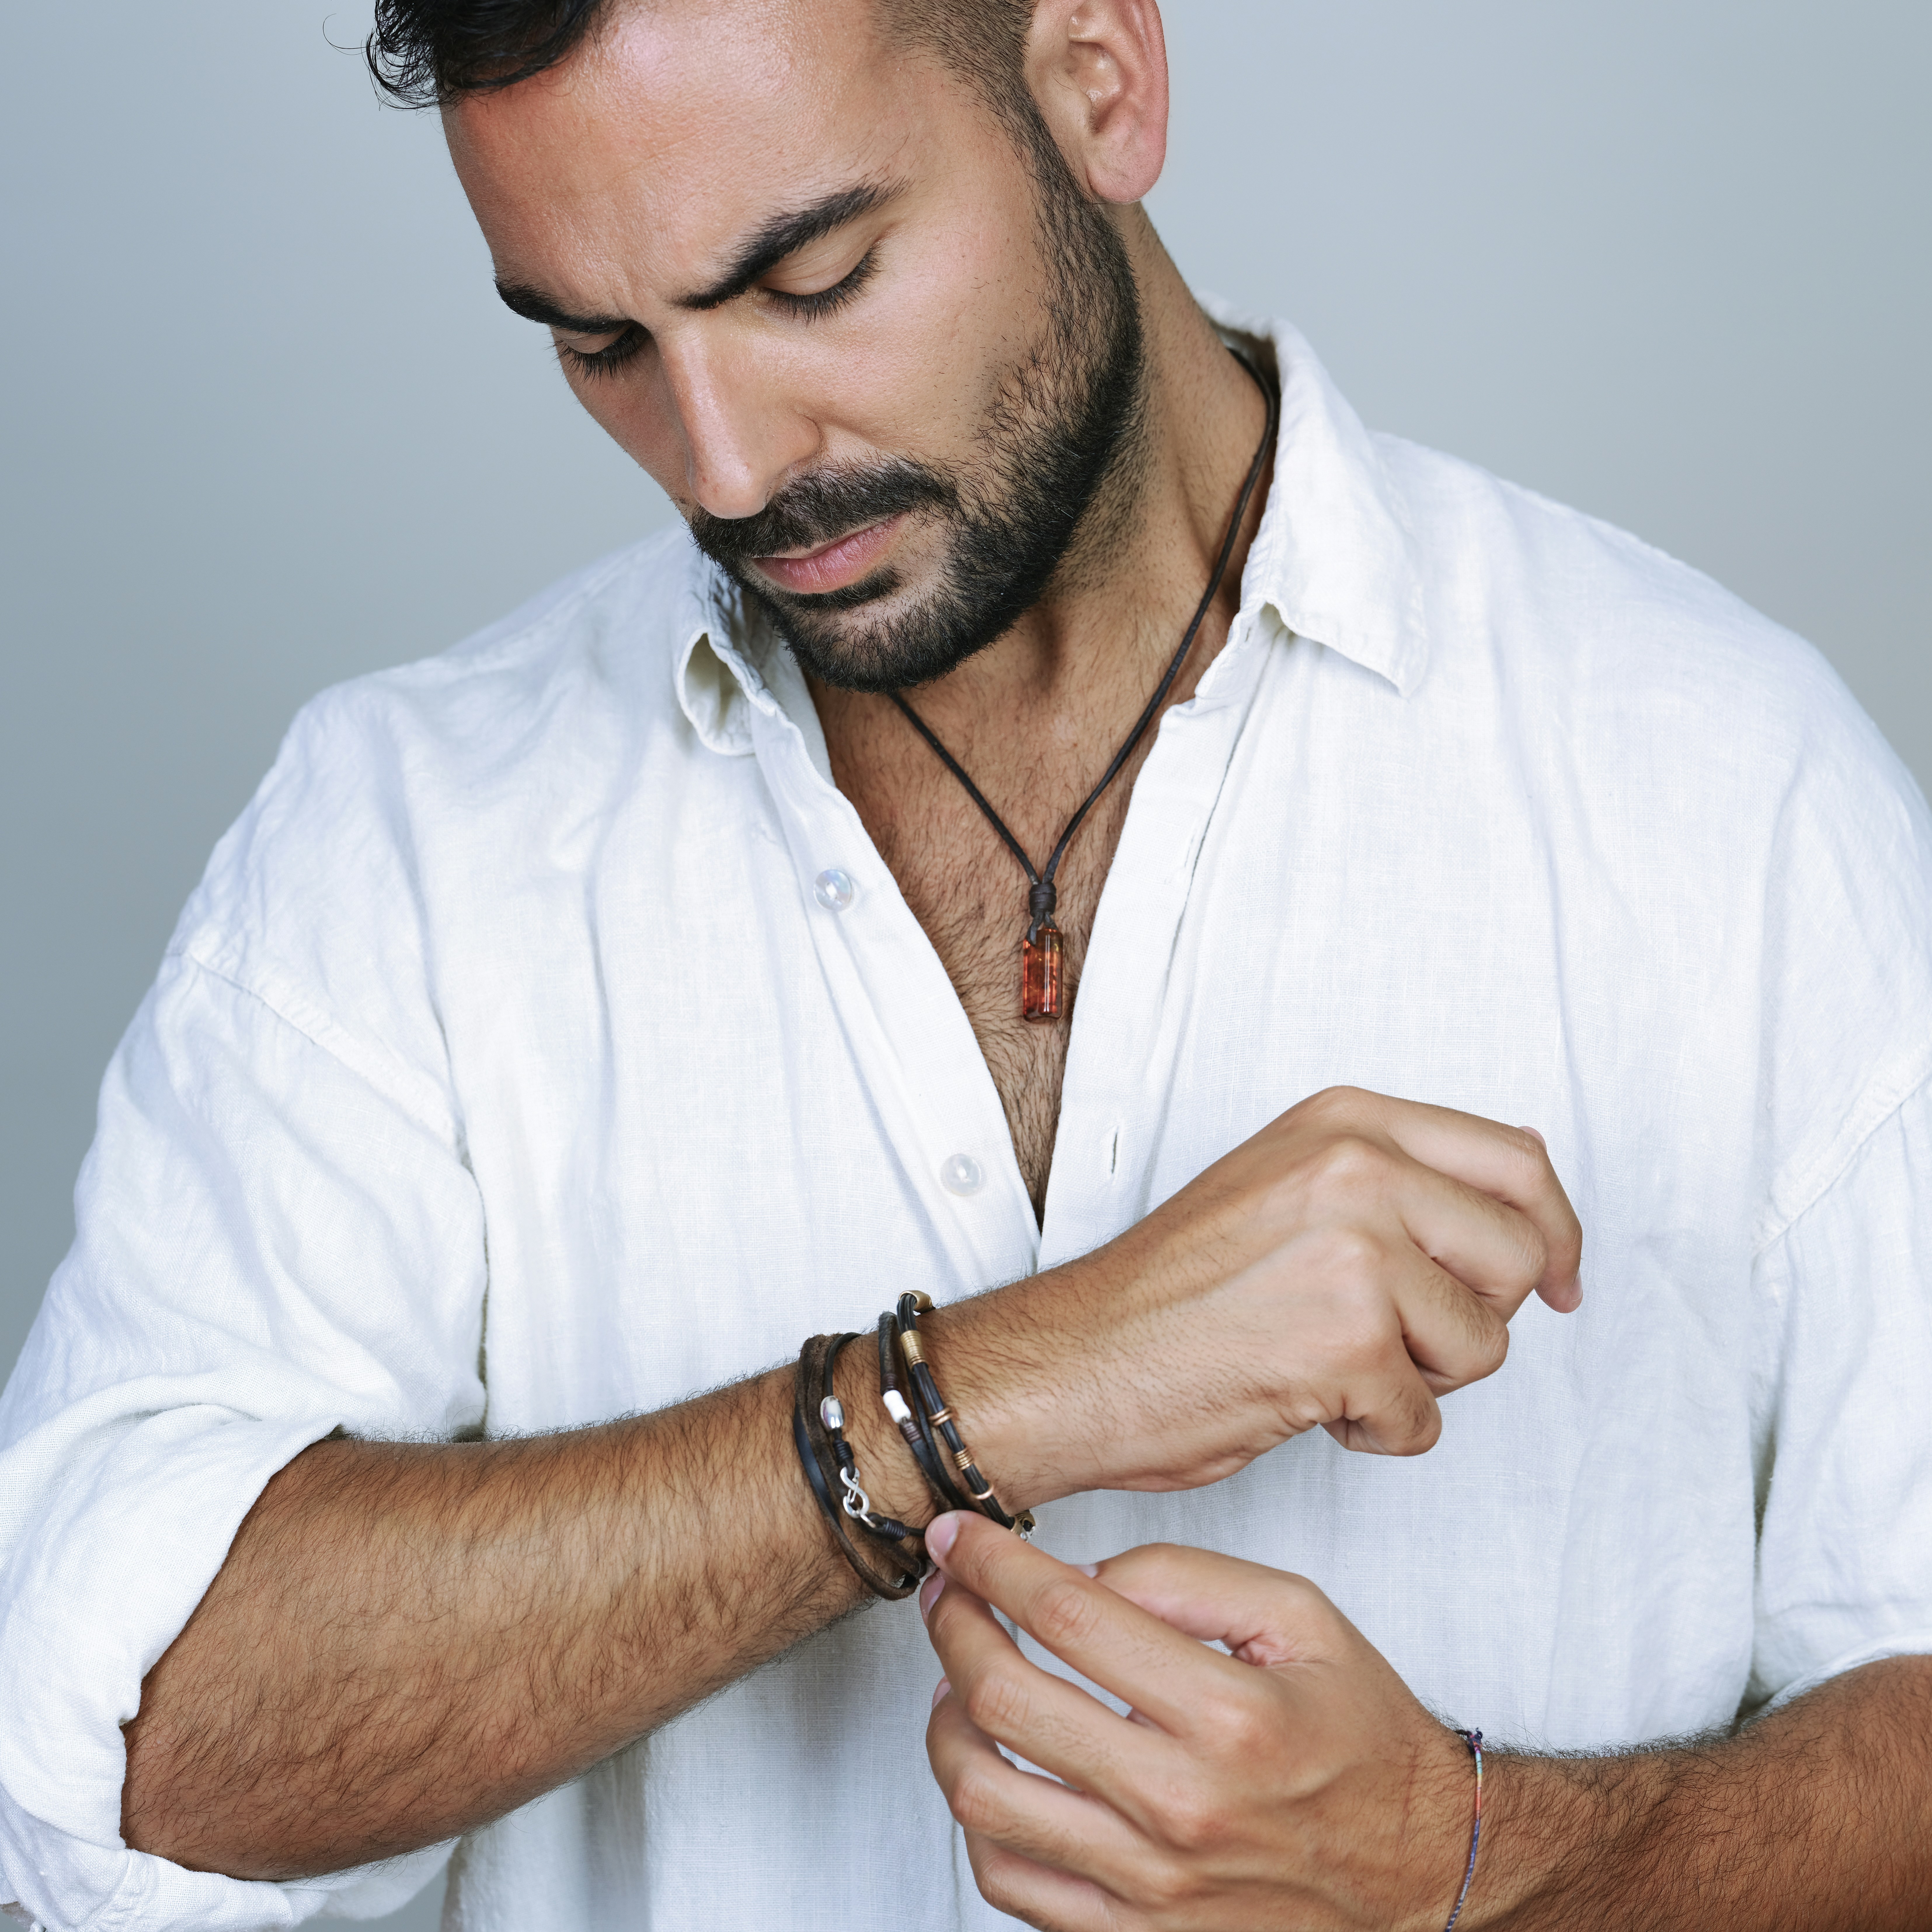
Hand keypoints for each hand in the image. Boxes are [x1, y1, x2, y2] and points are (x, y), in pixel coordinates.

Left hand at [920, 1515, 1476, 1931]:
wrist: (1422, 1868)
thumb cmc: (1362, 1738)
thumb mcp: (1300, 1618)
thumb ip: (1186, 1579)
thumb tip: (1084, 1576)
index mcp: (1227, 1715)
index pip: (1066, 1614)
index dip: (992, 1564)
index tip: (961, 1536)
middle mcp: (1182, 1805)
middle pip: (1007, 1699)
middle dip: (954, 1625)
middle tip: (949, 1591)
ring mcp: (1151, 1885)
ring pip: (983, 1792)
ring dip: (945, 1717)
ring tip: (957, 1676)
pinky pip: (1009, 1877)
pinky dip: (973, 1813)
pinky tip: (990, 1760)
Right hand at [939, 1087, 1581, 1508]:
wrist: (1076, 1362)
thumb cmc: (1170, 1293)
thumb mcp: (1286, 1182)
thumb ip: (1396, 1175)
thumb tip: (1520, 1183)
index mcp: (1345, 1122)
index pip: (1516, 1160)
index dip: (1554, 1231)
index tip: (1560, 1282)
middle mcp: (1358, 1170)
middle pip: (1519, 1256)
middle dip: (1475, 1318)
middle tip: (1402, 1341)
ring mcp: (1357, 1253)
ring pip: (1484, 1345)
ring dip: (1421, 1380)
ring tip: (1331, 1365)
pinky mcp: (1352, 1345)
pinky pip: (1426, 1419)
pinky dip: (1374, 1432)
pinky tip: (1303, 1402)